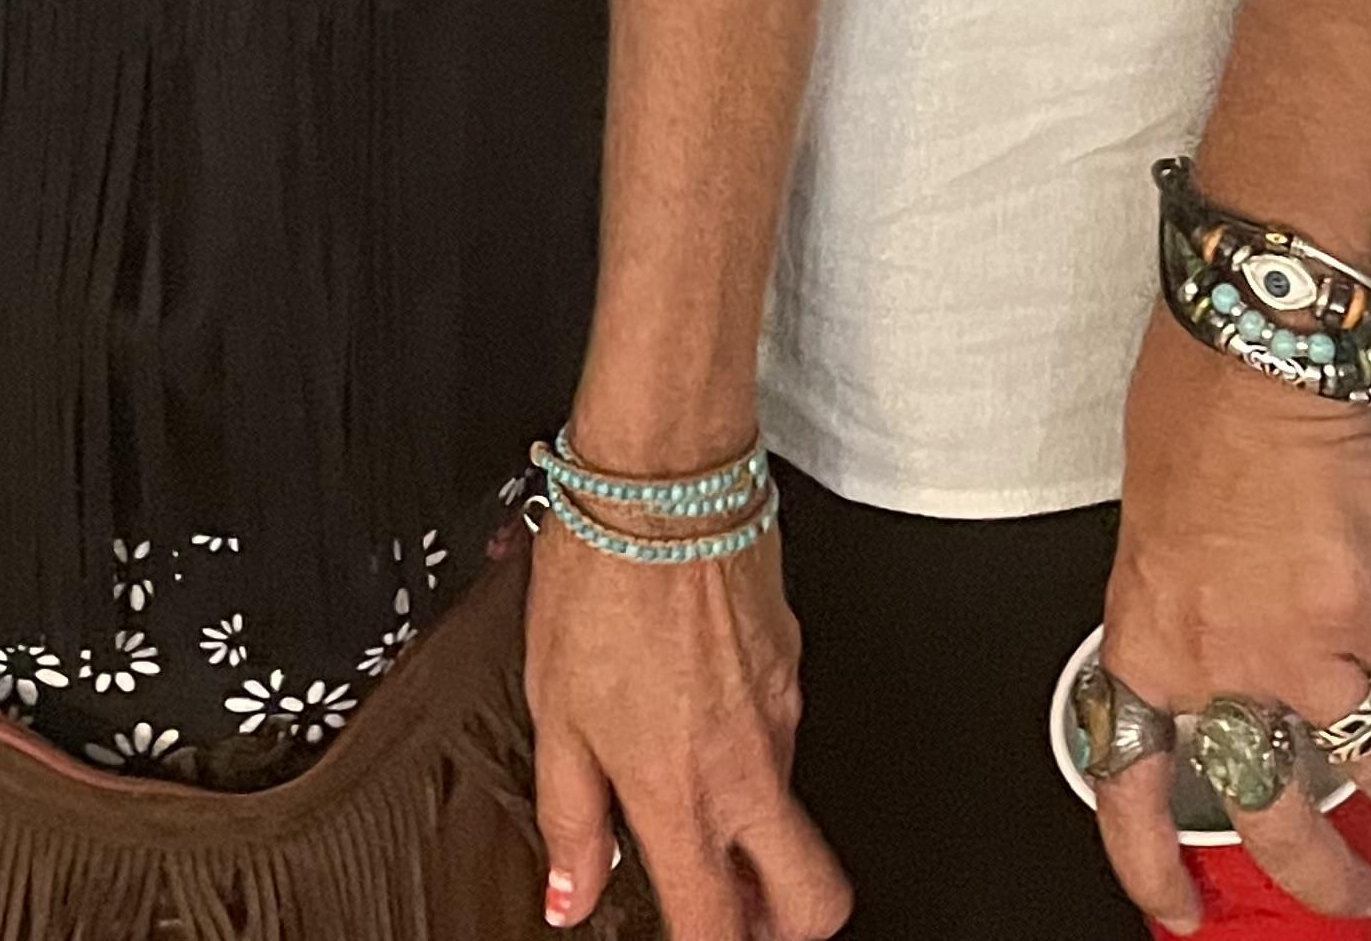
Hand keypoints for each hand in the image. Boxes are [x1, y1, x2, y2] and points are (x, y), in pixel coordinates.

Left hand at [527, 517, 849, 939]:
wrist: (664, 476)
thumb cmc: (604, 576)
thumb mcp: (556, 709)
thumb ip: (570, 815)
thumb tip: (572, 894)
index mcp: (682, 791)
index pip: (717, 927)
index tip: (681, 934)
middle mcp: (748, 765)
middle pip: (814, 900)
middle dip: (781, 922)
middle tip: (732, 904)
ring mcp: (782, 712)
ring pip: (795, 808)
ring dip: (757, 823)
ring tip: (688, 777)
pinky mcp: (794, 660)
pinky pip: (786, 730)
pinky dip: (752, 741)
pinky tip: (698, 699)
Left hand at [1094, 319, 1370, 934]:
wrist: (1263, 332)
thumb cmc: (1202, 393)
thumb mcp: (1161, 512)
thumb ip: (1192, 594)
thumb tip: (1224, 621)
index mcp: (1150, 630)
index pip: (1127, 777)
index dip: (1149, 861)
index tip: (1176, 907)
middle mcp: (1220, 657)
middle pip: (1273, 811)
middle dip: (1320, 871)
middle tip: (1346, 889)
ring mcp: (1299, 645)